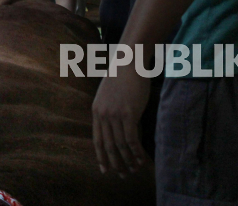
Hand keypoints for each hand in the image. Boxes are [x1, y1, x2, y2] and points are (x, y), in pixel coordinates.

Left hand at [92, 62, 151, 176]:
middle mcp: (103, 115)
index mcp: (96, 111)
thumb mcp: (108, 95)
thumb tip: (116, 127)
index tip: (105, 169)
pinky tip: (141, 159)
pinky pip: (132, 139)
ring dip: (128, 160)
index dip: (101, 156)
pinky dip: (136, 152)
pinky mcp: (129, 114)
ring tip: (134, 170)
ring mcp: (115, 115)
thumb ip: (109, 111)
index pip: (97, 140)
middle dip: (115, 163)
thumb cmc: (122, 76)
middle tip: (123, 175)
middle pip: (108, 146)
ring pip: (120, 145)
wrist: (128, 62)